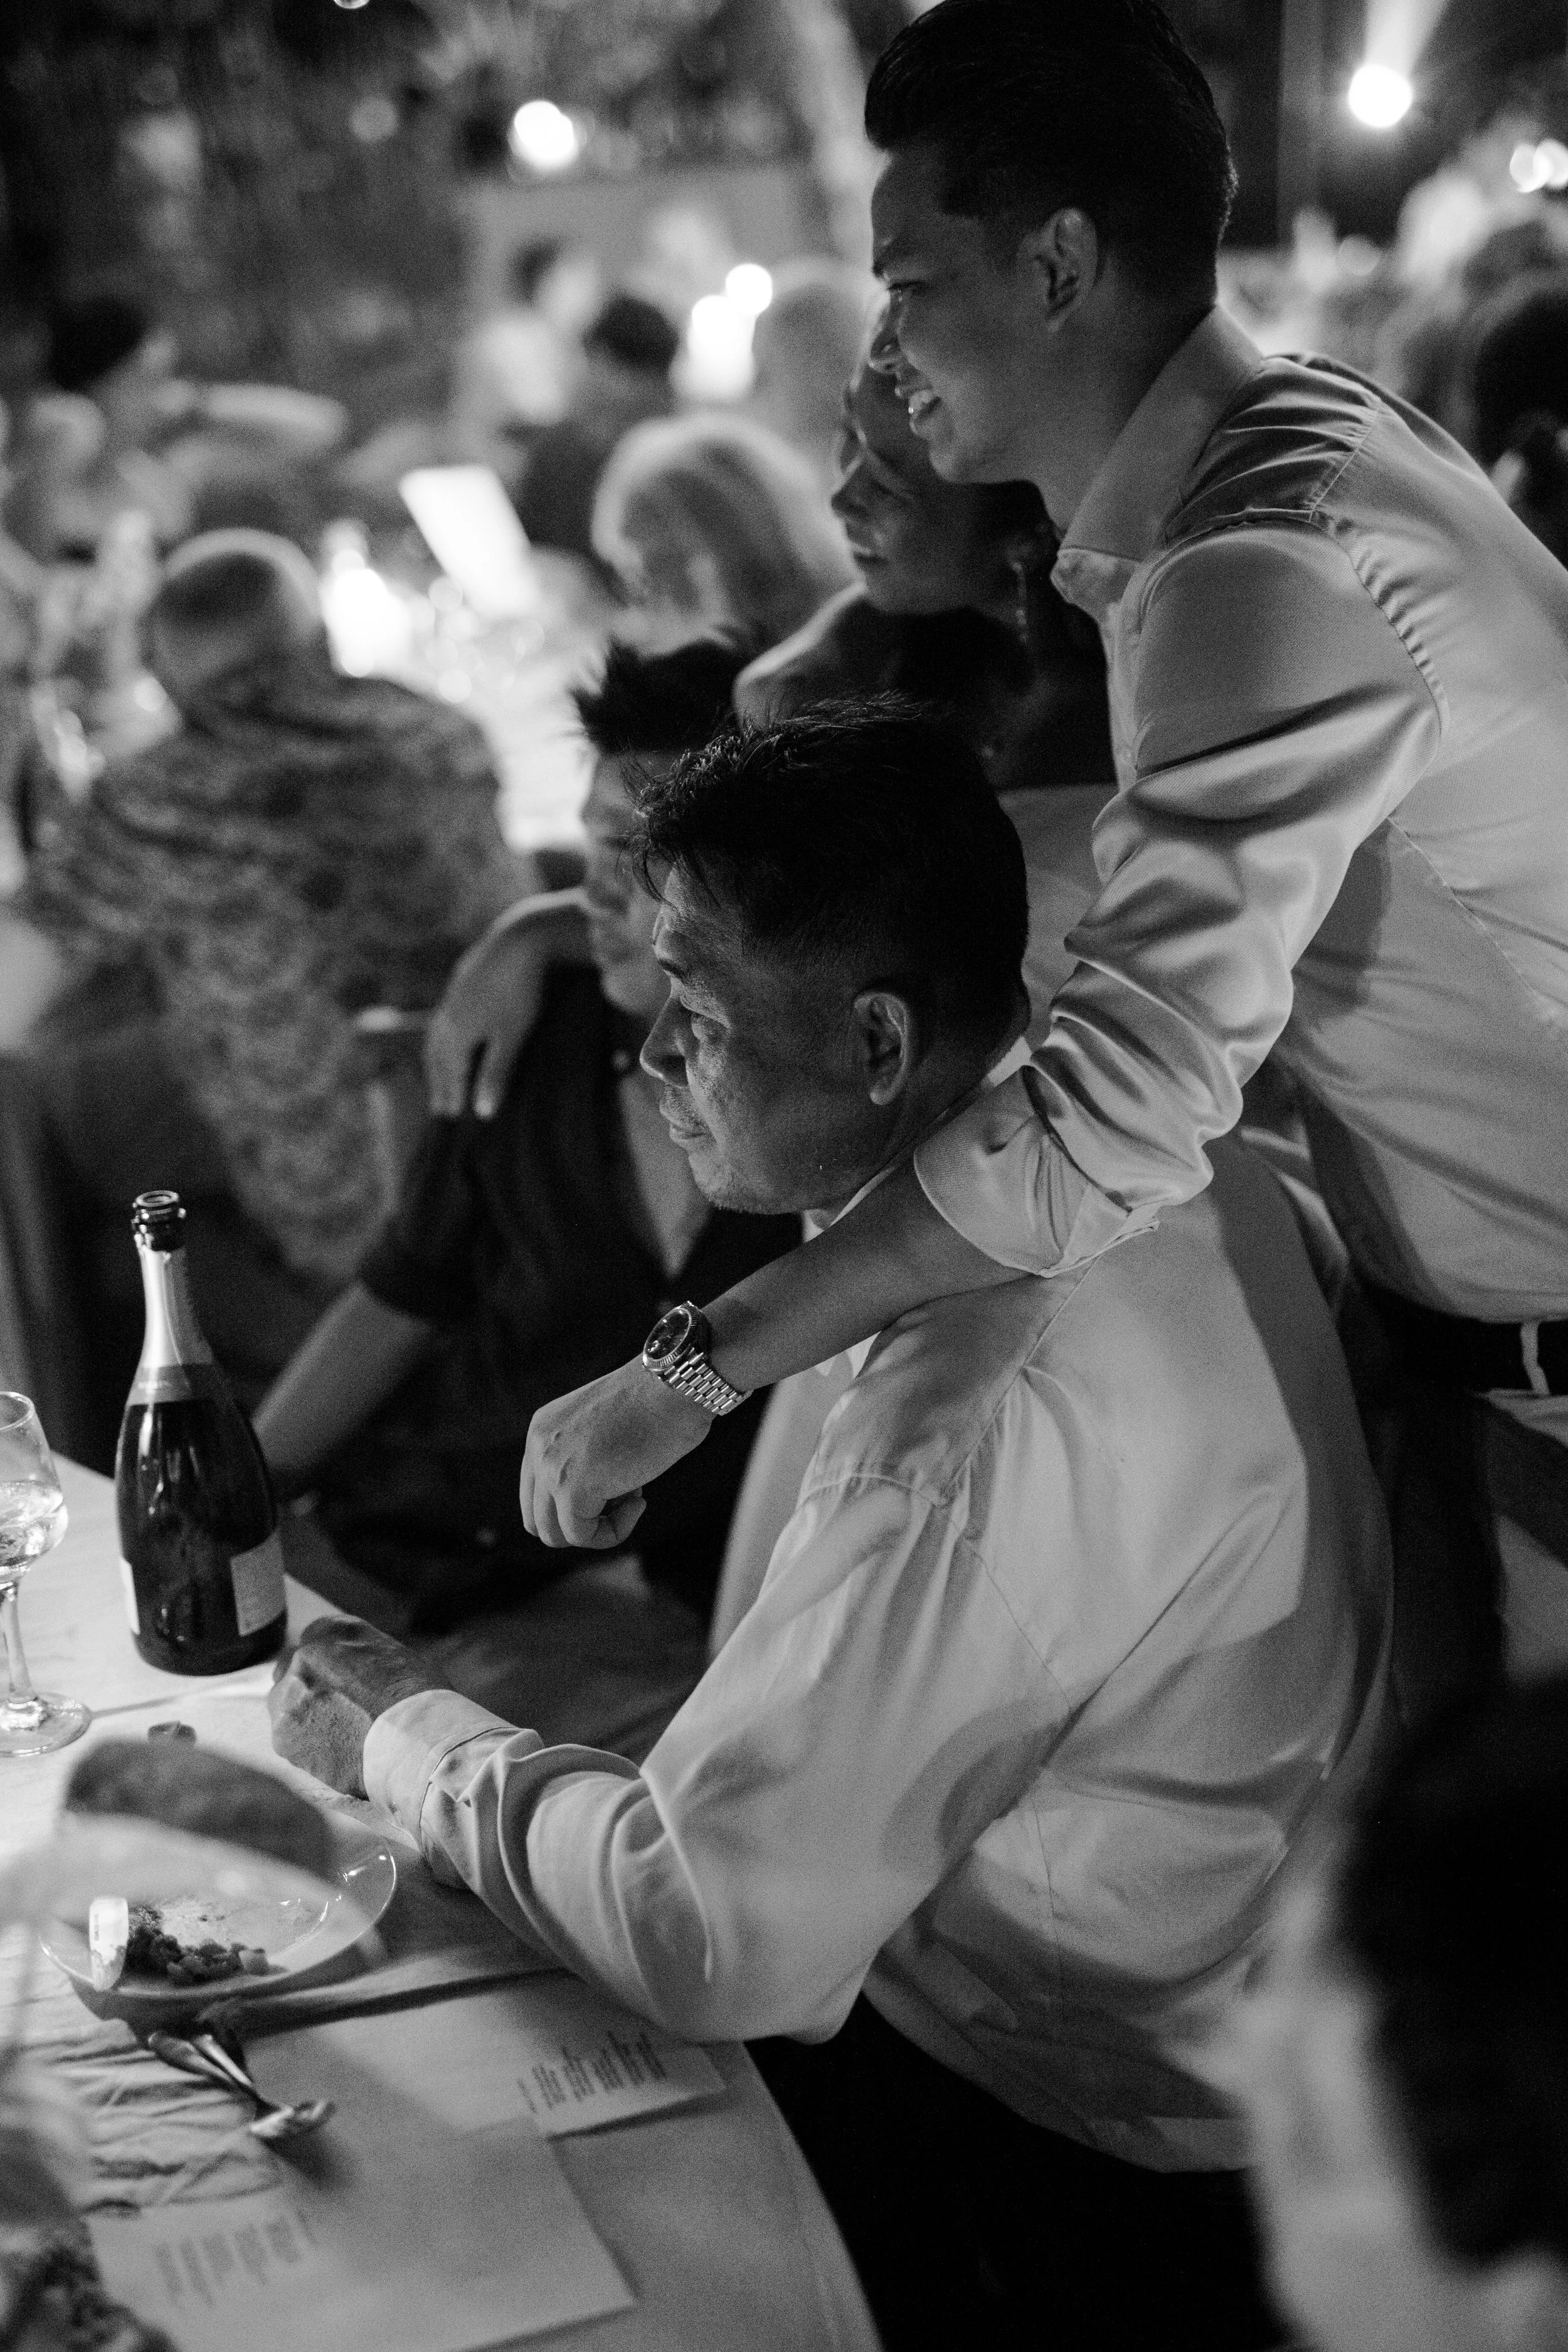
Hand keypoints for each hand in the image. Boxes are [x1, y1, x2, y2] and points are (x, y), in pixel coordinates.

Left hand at [267, 1618, 440, 1796]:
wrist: (413, 1744)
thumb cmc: (418, 1701)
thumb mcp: (396, 1657)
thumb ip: (361, 1656)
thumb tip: (354, 1670)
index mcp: (336, 1632)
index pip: (315, 1637)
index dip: (326, 1661)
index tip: (335, 1680)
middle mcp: (306, 1656)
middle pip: (293, 1669)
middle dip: (309, 1687)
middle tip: (333, 1711)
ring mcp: (290, 1695)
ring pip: (286, 1704)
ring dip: (303, 1716)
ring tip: (336, 1738)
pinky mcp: (283, 1735)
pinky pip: (286, 1737)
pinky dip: (304, 1746)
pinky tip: (332, 1754)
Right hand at [425, 893, 582, 1118]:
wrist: (518, 940)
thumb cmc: (519, 993)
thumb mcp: (511, 1038)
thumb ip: (496, 1074)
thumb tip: (482, 1113)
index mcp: (455, 1034)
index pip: (450, 1074)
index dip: (450, 1095)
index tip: (450, 1117)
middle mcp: (447, 1017)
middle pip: (437, 1058)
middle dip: (438, 1083)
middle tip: (439, 1106)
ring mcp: (452, 997)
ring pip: (438, 1036)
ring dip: (438, 1060)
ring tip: (442, 1074)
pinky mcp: (461, 982)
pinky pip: (446, 1019)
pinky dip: (445, 1037)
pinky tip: (453, 1034)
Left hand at [520, 1358, 712, 1548]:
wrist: (673, 1384)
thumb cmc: (657, 1401)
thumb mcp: (603, 1428)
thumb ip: (585, 1458)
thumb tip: (595, 1502)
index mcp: (542, 1430)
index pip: (535, 1493)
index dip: (574, 1506)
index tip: (616, 1488)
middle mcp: (538, 1447)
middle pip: (538, 1520)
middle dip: (583, 1522)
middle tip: (622, 1498)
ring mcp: (551, 1468)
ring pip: (555, 1535)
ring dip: (597, 1528)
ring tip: (632, 1497)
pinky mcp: (572, 1489)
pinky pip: (584, 1537)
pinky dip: (615, 1531)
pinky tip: (640, 1500)